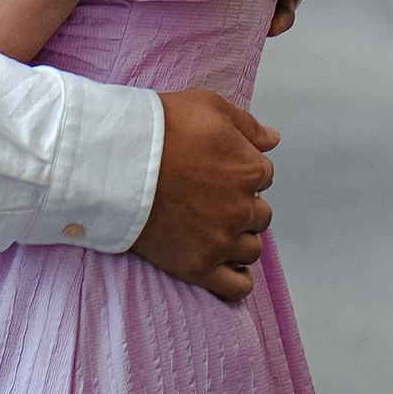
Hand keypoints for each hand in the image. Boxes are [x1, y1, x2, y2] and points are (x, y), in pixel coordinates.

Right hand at [130, 87, 277, 305]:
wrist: (119, 162)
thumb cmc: (164, 129)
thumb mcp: (211, 107)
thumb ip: (248, 126)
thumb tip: (273, 139)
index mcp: (249, 169)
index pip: (265, 175)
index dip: (244, 170)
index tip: (222, 170)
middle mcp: (241, 208)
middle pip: (260, 213)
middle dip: (244, 204)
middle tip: (214, 197)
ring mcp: (221, 241)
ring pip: (252, 249)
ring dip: (240, 237)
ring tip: (215, 227)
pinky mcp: (199, 267)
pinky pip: (237, 286)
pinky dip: (239, 278)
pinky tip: (228, 264)